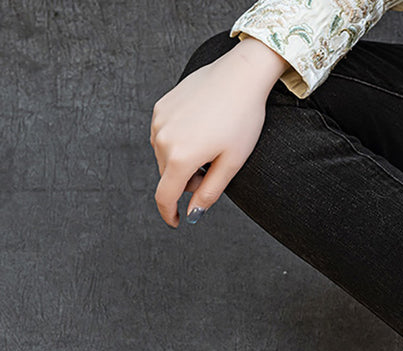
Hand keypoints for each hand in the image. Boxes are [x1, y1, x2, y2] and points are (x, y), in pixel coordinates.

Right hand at [150, 38, 289, 226]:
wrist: (240, 75)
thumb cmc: (242, 120)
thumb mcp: (231, 164)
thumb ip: (209, 193)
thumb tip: (193, 214)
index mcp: (180, 157)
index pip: (164, 196)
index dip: (169, 214)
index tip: (176, 222)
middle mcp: (163, 138)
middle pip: (167, 176)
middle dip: (187, 181)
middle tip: (213, 168)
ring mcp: (159, 120)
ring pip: (164, 156)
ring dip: (182, 161)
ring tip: (209, 145)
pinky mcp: (161, 106)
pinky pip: (164, 135)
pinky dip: (178, 141)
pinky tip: (200, 129)